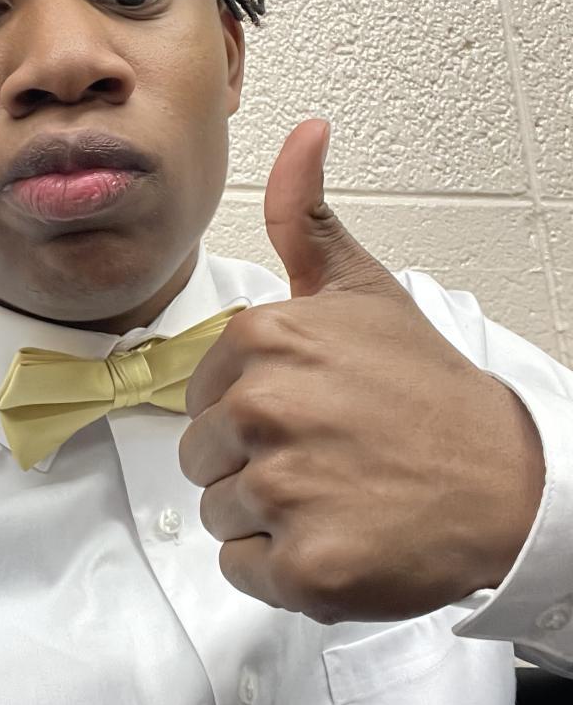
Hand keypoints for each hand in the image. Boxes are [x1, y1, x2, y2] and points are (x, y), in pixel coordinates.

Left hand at [179, 118, 545, 623]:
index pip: (199, 396)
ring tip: (335, 495)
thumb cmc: (425, 390)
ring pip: (219, 514)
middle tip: (325, 456)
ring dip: (268, 517)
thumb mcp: (363, 290)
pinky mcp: (304, 569)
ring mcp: (283, 492)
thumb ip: (308, 218)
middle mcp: (262, 410)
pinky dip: (283, 569)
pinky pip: (242, 571)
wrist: (506, 481)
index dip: (249, 410)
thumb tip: (304, 133)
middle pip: (201, 457)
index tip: (308, 410)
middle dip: (252, 464)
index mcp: (261, 340)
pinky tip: (339, 538)